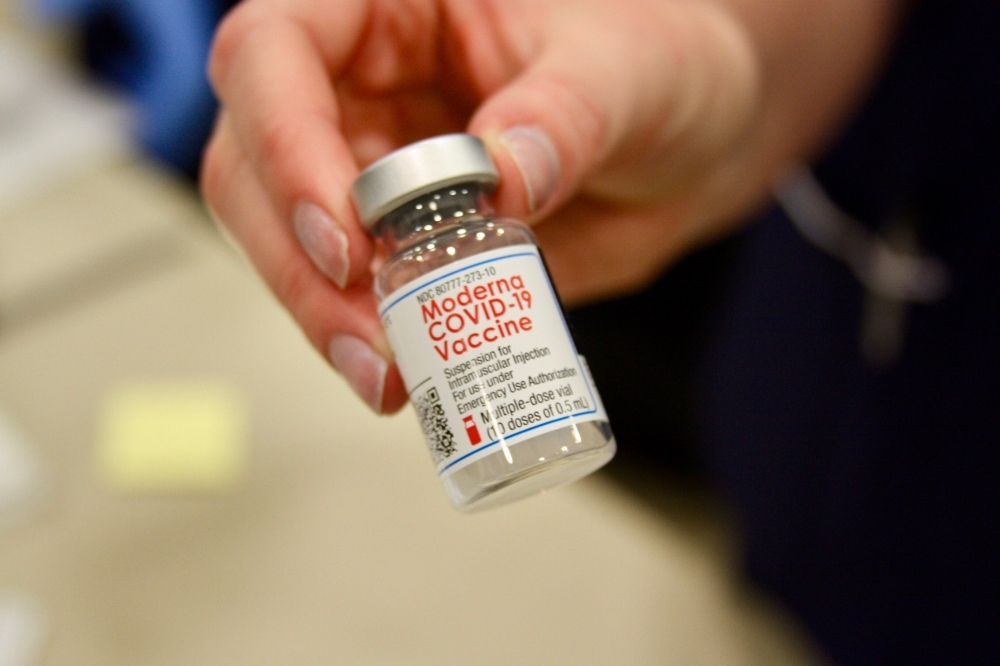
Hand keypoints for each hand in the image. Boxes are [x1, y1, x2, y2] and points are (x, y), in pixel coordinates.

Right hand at [201, 0, 897, 412]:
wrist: (688, 143)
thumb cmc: (659, 67)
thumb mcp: (632, 73)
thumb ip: (568, 116)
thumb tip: (501, 181)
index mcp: (394, 8)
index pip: (274, 49)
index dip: (282, 139)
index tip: (346, 235)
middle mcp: (359, 85)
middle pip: (251, 163)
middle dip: (295, 260)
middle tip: (364, 336)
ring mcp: (370, 168)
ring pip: (283, 240)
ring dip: (321, 314)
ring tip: (388, 374)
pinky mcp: (397, 242)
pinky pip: (350, 291)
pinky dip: (366, 336)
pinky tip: (406, 374)